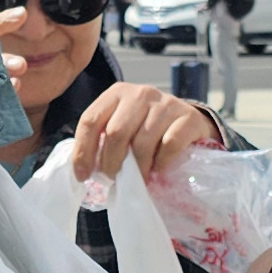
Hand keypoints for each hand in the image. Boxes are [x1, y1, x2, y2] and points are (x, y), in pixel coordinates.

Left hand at [67, 82, 221, 183]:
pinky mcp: (187, 117)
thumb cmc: (147, 128)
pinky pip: (169, 145)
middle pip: (115, 132)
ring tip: (138, 177)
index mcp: (116, 93)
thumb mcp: (123, 126)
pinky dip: (161, 163)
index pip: (90, 120)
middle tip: (113, 179)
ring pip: (142, 142)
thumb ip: (103, 140)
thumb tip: (83, 171)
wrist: (189, 123)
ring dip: (137, 168)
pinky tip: (159, 167)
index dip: (82, 151)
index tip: (82, 176)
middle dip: (110, 162)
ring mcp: (165, 103)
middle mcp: (140, 93)